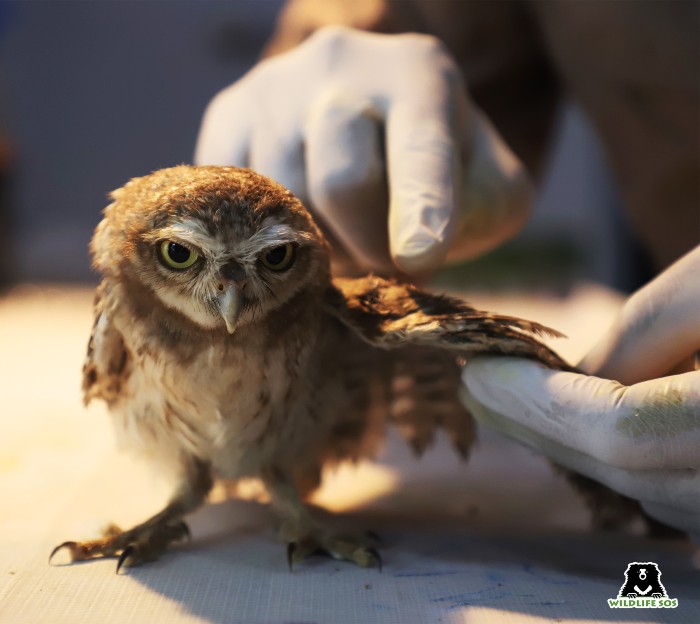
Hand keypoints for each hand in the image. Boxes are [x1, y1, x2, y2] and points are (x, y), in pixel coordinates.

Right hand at [195, 26, 531, 273]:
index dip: (420, 208)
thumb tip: (413, 250)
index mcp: (420, 74)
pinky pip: (235, 199)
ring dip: (317, 245)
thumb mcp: (486, 186)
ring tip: (340, 233)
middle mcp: (341, 63)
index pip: (421, 150)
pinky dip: (267, 232)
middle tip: (383, 261)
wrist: (363, 118)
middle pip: (342, 183)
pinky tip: (295, 223)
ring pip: (284, 201)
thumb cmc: (433, 168)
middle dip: (367, 247)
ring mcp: (274, 85)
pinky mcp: (228, 113)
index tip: (418, 257)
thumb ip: (481, 214)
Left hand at [461, 245, 699, 538]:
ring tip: (520, 406)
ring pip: (651, 492)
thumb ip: (639, 333)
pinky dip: (634, 461)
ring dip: (580, 448)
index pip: (618, 431)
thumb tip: (563, 381)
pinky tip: (593, 425)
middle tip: (477, 394)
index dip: (537, 406)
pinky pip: (684, 495)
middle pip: (625, 471)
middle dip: (541, 429)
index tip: (476, 376)